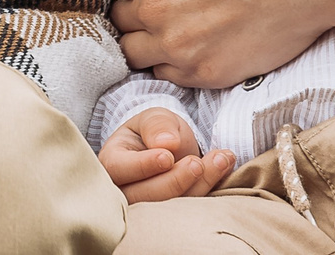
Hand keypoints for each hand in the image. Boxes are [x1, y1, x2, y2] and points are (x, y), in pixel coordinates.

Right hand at [101, 108, 234, 203]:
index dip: (143, 165)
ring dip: (198, 184)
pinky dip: (208, 188)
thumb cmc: (155, 131)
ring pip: (168, 207)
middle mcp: (124, 190)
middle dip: (174, 181)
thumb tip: (167, 143)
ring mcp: (146, 208)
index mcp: (112, 162)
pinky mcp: (171, 216)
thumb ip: (157, 125)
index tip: (167, 156)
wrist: (172, 148)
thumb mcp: (153, 117)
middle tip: (196, 163)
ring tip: (221, 158)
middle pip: (143, 197)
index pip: (119, 170)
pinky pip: (188, 210)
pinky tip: (223, 164)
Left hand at [111, 0, 334, 85]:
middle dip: (137, 7)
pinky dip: (175, 63)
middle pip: (121, 18)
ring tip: (177, 25)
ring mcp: (179, 46)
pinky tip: (196, 43)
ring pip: (138, 53)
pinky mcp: (208, 73)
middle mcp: (152, 8)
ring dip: (149, 39)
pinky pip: (169, 76)